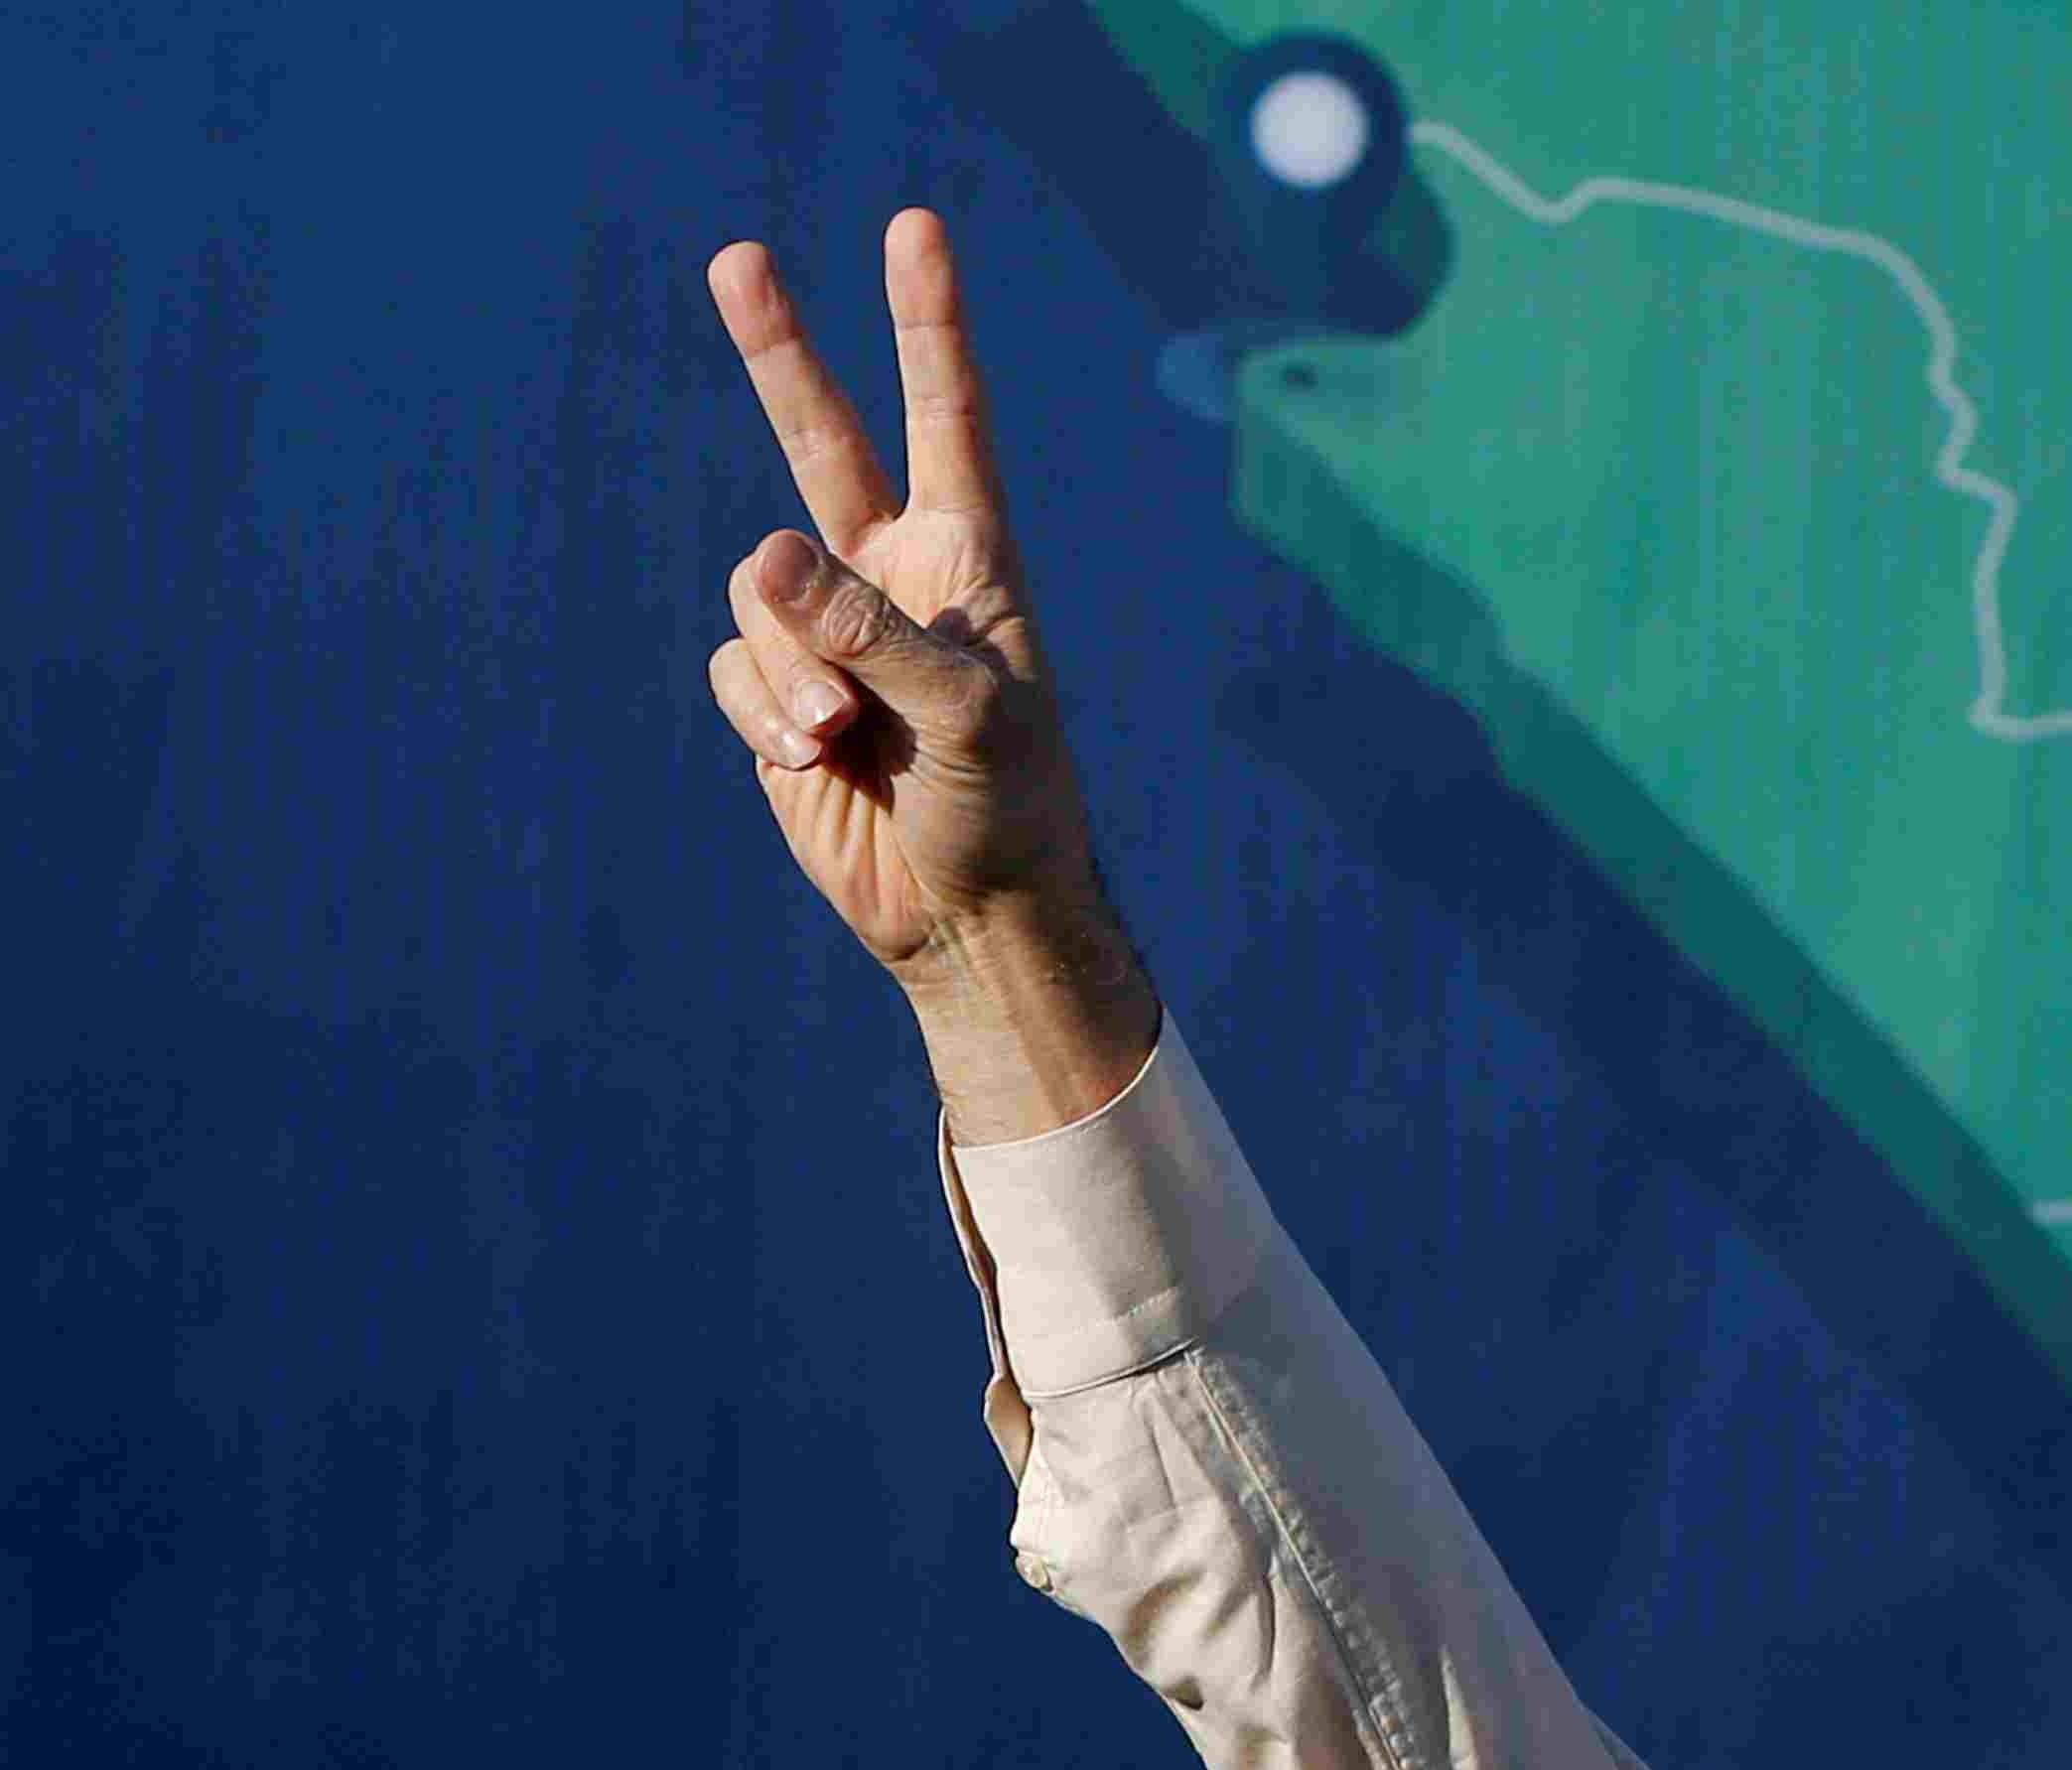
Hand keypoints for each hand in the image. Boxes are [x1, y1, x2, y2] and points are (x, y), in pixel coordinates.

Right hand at [701, 210, 1154, 1133]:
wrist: (972, 912)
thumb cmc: (1011, 809)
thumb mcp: (968, 716)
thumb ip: (872, 632)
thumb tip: (763, 560)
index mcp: (969, 557)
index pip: (944, 416)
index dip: (926, 323)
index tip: (914, 230)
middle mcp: (893, 574)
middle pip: (819, 439)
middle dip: (781, 354)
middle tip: (736, 258)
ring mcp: (829, 631)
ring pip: (756, 593)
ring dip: (791, 670)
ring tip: (851, 738)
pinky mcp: (778, 693)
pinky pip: (736, 667)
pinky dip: (767, 713)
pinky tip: (818, 761)